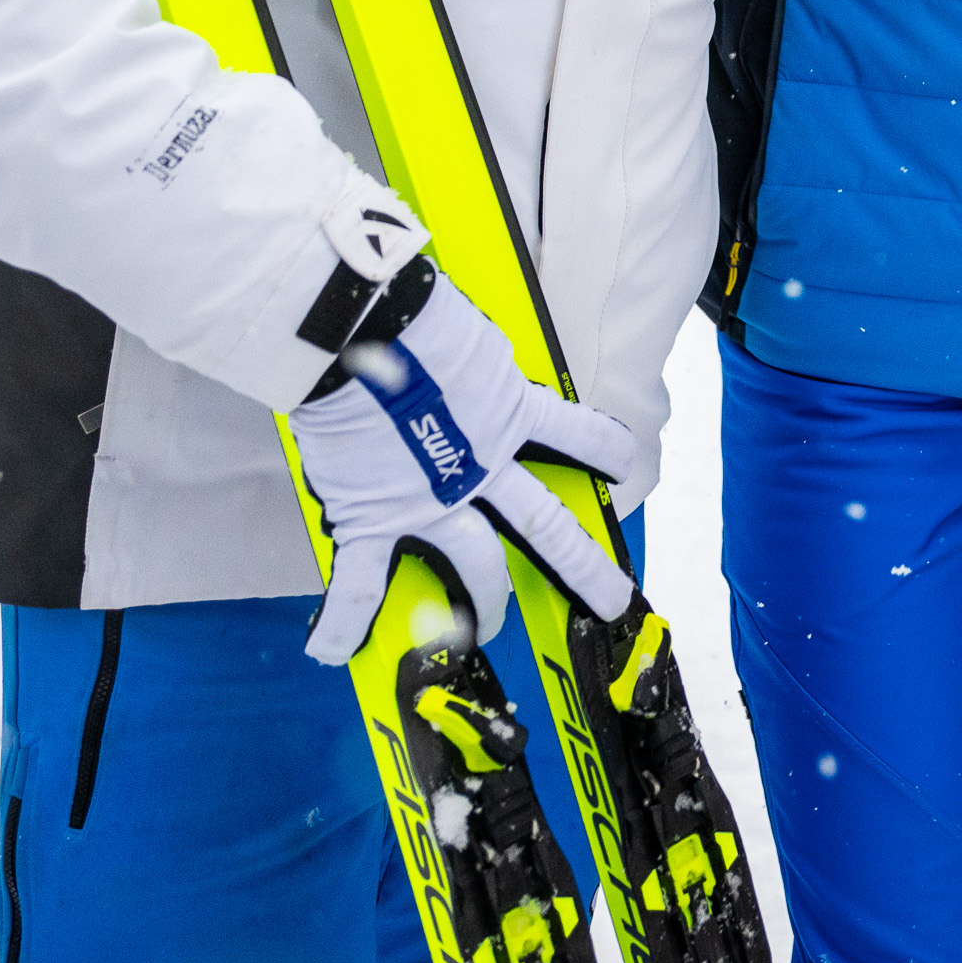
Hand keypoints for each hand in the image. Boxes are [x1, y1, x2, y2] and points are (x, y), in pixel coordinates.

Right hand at [293, 261, 640, 662]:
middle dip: (582, 568)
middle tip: (606, 599)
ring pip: (475, 567)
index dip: (605, 452)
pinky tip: (337, 652)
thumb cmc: (407, 309)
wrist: (357, 328)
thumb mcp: (467, 330)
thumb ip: (475, 358)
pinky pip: (358, 585)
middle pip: (546, 527)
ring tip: (485, 631)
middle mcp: (482, 466)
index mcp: (511, 412)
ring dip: (484, 606)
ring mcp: (430, 501)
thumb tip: (462, 346)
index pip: (578, 437)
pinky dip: (344, 623)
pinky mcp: (373, 519)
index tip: (624, 466)